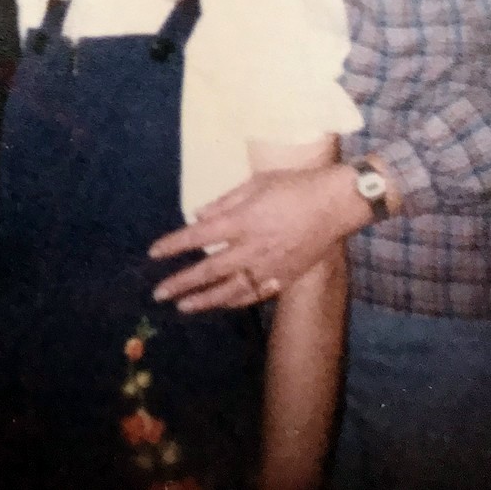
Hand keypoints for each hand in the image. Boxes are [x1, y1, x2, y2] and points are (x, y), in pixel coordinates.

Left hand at [147, 165, 367, 312]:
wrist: (337, 203)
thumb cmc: (295, 186)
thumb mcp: (254, 183)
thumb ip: (223, 202)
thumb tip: (197, 216)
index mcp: (241, 221)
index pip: (197, 237)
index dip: (173, 245)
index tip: (154, 253)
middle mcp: (252, 247)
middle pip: (209, 270)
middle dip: (181, 282)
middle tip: (159, 293)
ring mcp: (269, 265)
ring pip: (231, 290)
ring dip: (205, 300)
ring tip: (183, 306)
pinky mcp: (286, 275)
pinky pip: (256, 293)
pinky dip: (236, 301)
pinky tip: (222, 304)